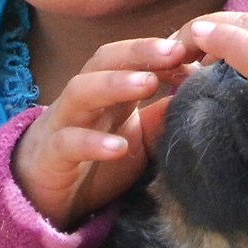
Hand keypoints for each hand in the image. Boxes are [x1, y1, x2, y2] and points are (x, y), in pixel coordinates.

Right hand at [10, 35, 192, 228]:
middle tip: (174, 50)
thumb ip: (164, 117)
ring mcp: (64, 122)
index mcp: (109, 90)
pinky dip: (93, 142)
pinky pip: (69, 143)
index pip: (133, 57)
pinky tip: (118, 147)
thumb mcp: (139, 138)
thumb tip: (204, 96)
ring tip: (146, 83)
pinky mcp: (51, 154)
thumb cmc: (95, 160)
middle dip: (139, 51)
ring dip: (114, 83)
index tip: (195, 51)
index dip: (162, 51)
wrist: (43, 197)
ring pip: (82, 90)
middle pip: (105, 60)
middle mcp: (85, 98)